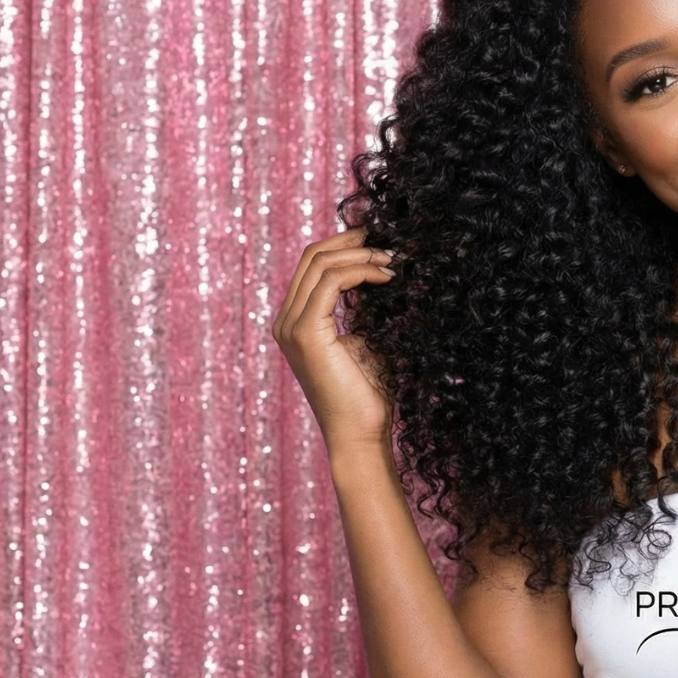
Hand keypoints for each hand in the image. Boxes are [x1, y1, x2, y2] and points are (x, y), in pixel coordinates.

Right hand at [270, 225, 399, 455]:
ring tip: (392, 261)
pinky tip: (385, 276)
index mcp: (294, 322)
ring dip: (360, 255)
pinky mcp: (305, 333)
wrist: (361, 435)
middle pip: (312, 257)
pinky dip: (360, 270)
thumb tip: (380, 273)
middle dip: (351, 242)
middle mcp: (285, 321)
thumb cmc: (367, 395)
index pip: (312, 265)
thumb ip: (361, 309)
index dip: (344, 245)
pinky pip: (331, 282)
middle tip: (387, 242)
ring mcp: (291, 327)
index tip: (379, 242)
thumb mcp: (364, 340)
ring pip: (320, 263)